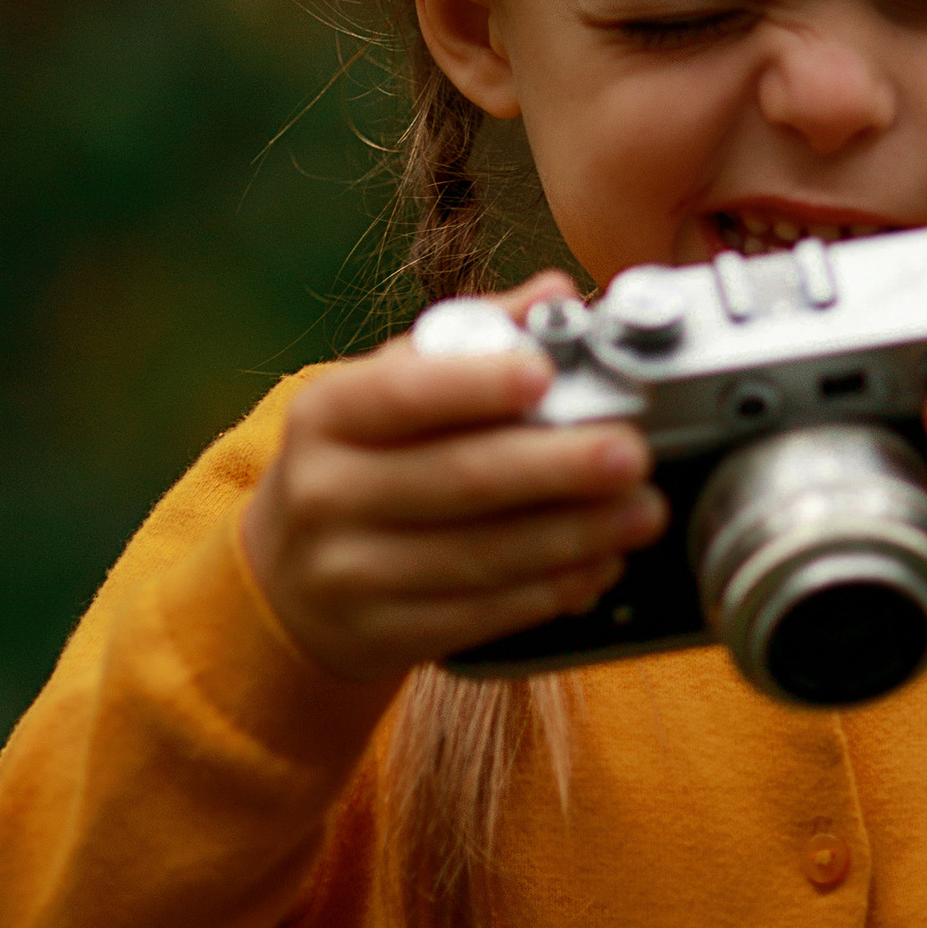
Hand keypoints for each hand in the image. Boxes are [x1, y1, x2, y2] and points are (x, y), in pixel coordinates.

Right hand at [242, 273, 667, 689]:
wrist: (285, 580)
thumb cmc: (357, 463)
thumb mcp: (386, 391)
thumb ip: (469, 337)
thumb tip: (552, 292)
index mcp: (327, 414)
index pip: (401, 393)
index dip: (475, 384)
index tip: (544, 373)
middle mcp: (326, 493)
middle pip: (455, 478)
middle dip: (555, 467)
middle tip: (631, 453)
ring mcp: (349, 573)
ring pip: (478, 555)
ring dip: (573, 536)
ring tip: (640, 512)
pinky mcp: (382, 635)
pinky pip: (479, 614)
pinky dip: (548, 592)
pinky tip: (598, 565)